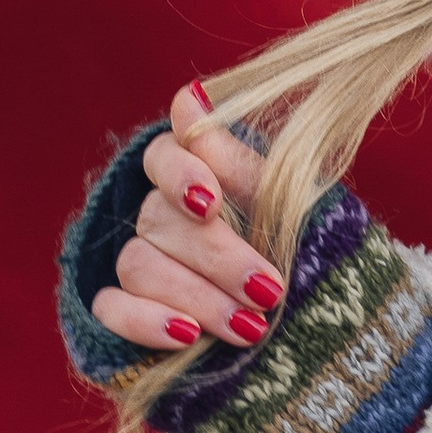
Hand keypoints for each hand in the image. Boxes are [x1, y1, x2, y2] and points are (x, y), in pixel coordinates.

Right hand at [89, 82, 288, 352]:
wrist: (321, 327)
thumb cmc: (310, 256)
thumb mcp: (297, 210)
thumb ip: (247, 165)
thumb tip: (193, 96)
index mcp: (202, 176)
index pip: (166, 154)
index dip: (179, 172)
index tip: (210, 201)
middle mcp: (161, 213)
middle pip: (159, 219)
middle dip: (218, 257)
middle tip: (269, 290)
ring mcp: (137, 261)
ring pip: (138, 265)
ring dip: (196, 296)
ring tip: (251, 327)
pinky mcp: (122, 311)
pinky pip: (110, 308)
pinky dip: (146, 322)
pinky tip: (187, 336)